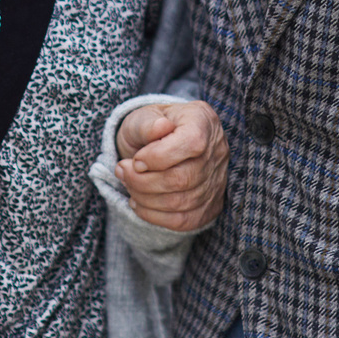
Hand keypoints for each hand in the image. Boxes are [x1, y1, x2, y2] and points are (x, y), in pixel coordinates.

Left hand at [114, 100, 227, 231]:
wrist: (157, 144)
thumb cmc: (149, 128)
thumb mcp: (142, 117)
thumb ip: (147, 123)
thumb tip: (160, 128)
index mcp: (202, 122)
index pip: (192, 144)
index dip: (158, 157)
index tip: (135, 159)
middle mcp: (216, 152)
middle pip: (183, 179)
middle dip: (143, 181)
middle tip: (122, 171)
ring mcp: (216, 181)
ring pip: (181, 203)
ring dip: (145, 198)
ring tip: (128, 185)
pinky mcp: (209, 205)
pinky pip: (184, 221)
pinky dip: (155, 216)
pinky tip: (139, 203)